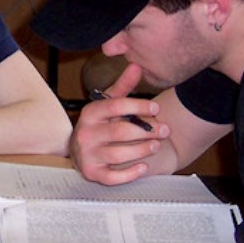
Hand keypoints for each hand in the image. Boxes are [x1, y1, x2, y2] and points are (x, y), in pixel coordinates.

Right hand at [71, 62, 169, 184]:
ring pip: (119, 155)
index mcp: (90, 113)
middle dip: (147, 131)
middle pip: (121, 131)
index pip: (116, 105)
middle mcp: (86, 133)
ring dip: (142, 150)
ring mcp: (88, 155)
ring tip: (156, 145)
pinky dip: (130, 173)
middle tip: (165, 130)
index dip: (138, 105)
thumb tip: (137, 65)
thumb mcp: (108, 104)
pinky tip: (143, 167)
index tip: (156, 107)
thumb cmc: (99, 123)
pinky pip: (113, 177)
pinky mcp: (92, 173)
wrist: (78, 149)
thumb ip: (123, 86)